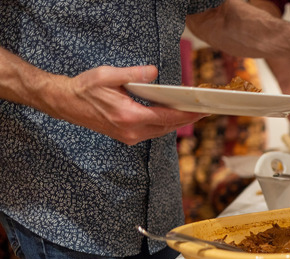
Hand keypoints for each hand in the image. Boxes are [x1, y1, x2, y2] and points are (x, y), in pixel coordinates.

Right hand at [46, 65, 204, 144]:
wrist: (66, 103)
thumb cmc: (86, 88)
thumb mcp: (108, 75)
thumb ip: (133, 74)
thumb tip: (154, 72)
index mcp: (129, 116)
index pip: (166, 117)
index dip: (187, 115)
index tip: (202, 111)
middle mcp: (131, 131)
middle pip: (168, 127)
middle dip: (187, 119)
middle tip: (205, 111)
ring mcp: (129, 137)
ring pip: (161, 131)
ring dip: (176, 122)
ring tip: (193, 113)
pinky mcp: (127, 137)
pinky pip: (153, 132)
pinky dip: (164, 124)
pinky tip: (173, 115)